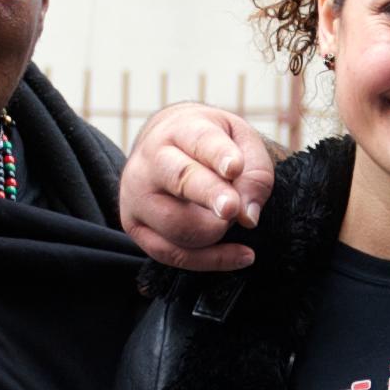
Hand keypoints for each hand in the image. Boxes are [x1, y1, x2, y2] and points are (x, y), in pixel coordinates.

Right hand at [125, 103, 278, 270]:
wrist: (165, 148)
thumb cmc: (211, 145)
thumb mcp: (241, 141)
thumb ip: (254, 172)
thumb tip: (248, 216)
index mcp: (179, 129)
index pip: (200, 141)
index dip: (218, 155)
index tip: (235, 167)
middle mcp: (149, 161)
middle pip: (180, 180)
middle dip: (209, 195)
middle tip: (232, 209)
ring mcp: (136, 196)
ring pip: (176, 225)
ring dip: (216, 230)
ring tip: (236, 221)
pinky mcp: (136, 227)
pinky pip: (173, 255)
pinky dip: (211, 260)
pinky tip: (242, 255)